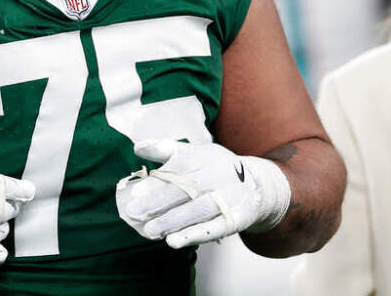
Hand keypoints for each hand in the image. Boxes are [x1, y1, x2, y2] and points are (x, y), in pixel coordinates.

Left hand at [115, 139, 289, 248]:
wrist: (257, 184)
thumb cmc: (215, 168)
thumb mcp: (194, 153)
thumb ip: (164, 149)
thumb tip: (137, 148)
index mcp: (204, 157)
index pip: (178, 169)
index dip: (156, 182)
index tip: (135, 194)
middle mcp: (218, 174)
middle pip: (185, 190)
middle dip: (157, 204)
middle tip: (134, 215)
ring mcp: (230, 196)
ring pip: (198, 210)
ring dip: (173, 222)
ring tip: (150, 231)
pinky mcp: (238, 217)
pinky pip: (215, 228)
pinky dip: (194, 235)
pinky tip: (175, 241)